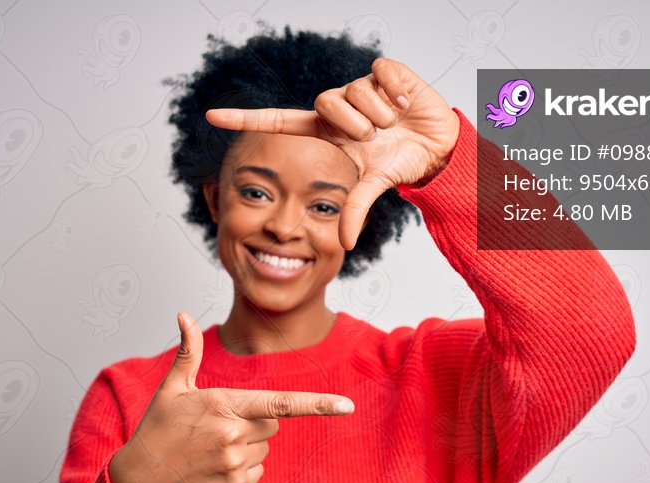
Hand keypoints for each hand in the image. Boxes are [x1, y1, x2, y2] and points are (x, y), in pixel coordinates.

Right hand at [109, 312, 354, 482]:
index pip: (280, 403)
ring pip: (266, 445)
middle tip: (219, 424)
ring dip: (248, 443)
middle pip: (273, 422)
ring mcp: (235, 463)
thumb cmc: (158, 428)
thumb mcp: (172, 387)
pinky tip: (216, 464)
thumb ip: (187, 351)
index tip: (347, 405)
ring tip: (213, 446)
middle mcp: (233, 434)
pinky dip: (244, 466)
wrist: (141, 479)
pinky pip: (259, 469)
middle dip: (254, 419)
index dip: (317, 404)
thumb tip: (183, 314)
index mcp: (223, 404)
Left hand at [205, 57, 457, 249]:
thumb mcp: (373, 186)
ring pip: (356, 91)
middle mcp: (338, 106)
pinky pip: (381, 74)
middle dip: (354, 124)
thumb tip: (344, 244)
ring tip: (394, 123)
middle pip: (326, 102)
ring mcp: (360, 87)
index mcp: (326, 131)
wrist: (437, 147)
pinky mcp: (385, 72)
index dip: (246, 120)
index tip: (211, 116)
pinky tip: (406, 105)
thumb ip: (355, 210)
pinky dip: (397, 92)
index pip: (278, 121)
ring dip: (379, 113)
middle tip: (374, 136)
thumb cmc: (399, 162)